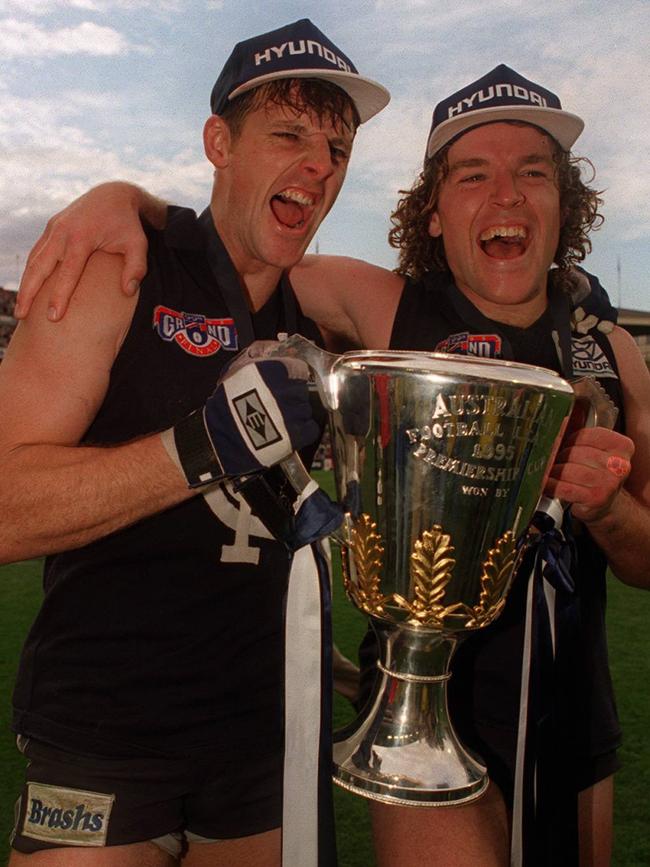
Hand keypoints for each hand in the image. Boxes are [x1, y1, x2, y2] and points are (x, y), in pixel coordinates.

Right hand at [15, 182, 149, 320]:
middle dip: (28, 292)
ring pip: (33, 260)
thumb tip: (128, 291)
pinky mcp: (51, 228)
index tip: (53, 316)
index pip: (67, 272)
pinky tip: (28, 288)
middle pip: (39, 266)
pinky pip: (37, 252)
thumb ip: (136, 268)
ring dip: (25, 284)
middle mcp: (62, 232)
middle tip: (22, 315)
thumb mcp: (138, 244)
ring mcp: (53, 228)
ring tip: (21, 308)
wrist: (114, 194)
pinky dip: (30, 271)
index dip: (59, 296)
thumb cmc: (127, 224)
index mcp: (82, 237)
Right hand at [170, 355, 320, 486]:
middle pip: (303, 389)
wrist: (223, 436)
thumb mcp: (240, 366)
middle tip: (278, 403)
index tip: (286, 383)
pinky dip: (302, 430)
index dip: (293, 376)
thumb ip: (262, 352)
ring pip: (306, 408)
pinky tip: (287, 431)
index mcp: (277, 369)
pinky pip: (310, 428)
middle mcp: (289, 389)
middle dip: (293, 395)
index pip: (300, 368)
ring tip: (278, 418)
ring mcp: (295, 412)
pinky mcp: (297, 434)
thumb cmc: (227, 400)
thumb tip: (280, 345)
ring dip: (297, 413)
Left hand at [544, 427, 633, 523]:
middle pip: (575, 453)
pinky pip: (566, 488)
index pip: (586, 435)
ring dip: (553, 471)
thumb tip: (561, 421)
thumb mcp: (593, 450)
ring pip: (569, 470)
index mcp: (621, 447)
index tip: (558, 442)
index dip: (567, 438)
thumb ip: (579, 435)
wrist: (605, 503)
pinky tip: (546, 484)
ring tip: (549, 472)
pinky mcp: (596, 498)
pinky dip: (552, 485)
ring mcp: (609, 483)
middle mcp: (618, 465)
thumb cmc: (596, 473)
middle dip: (558, 456)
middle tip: (550, 459)